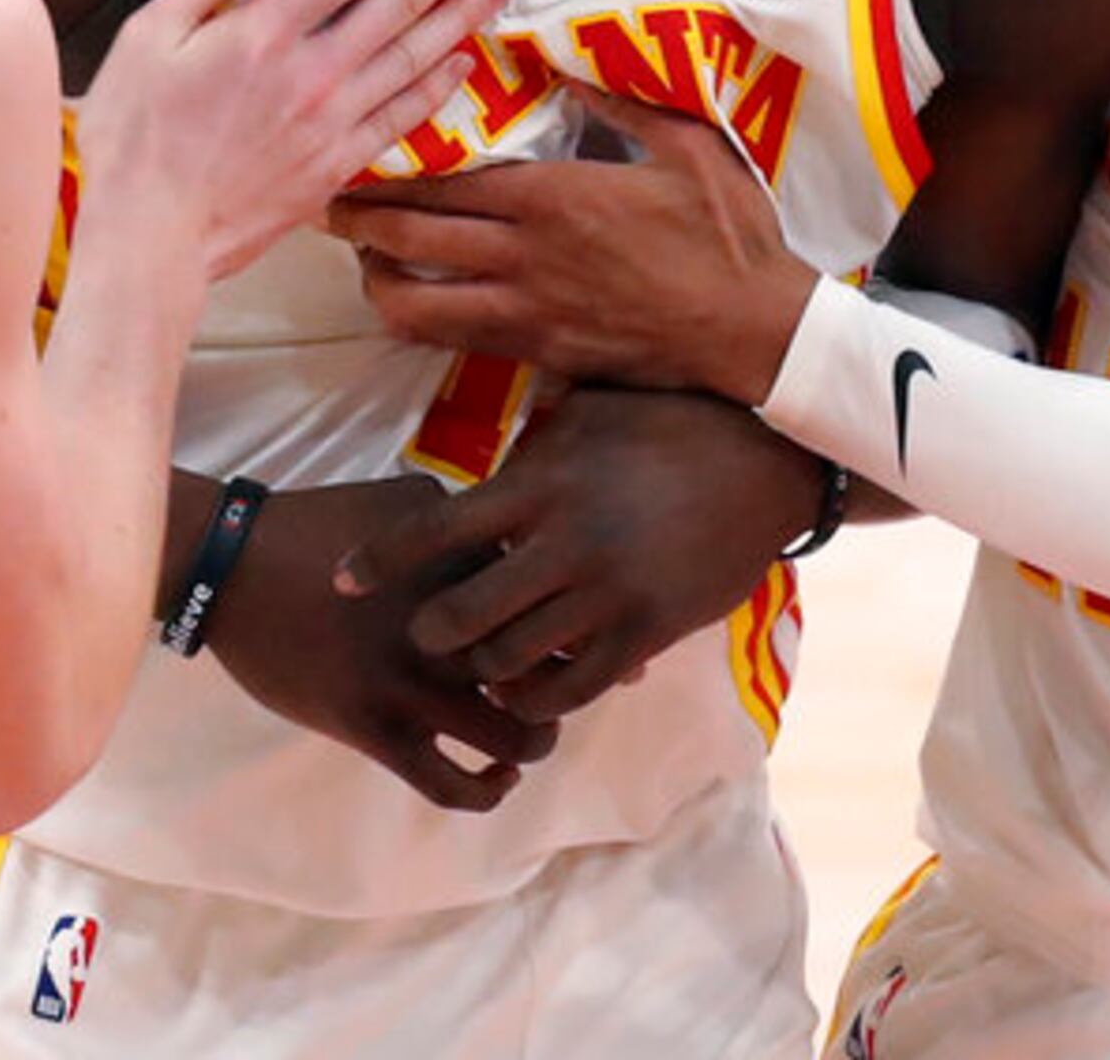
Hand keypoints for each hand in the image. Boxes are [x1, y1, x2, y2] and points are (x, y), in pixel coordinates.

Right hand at [76, 0, 518, 281]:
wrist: (151, 236)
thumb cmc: (135, 137)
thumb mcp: (147, 37)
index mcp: (266, 30)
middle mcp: (314, 70)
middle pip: (401, 2)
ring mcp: (332, 121)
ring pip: (415, 56)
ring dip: (462, 17)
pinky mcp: (338, 165)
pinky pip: (402, 116)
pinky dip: (437, 86)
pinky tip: (461, 64)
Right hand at [205, 475, 557, 811]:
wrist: (234, 562)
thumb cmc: (321, 524)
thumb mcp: (407, 501)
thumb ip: (469, 524)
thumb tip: (527, 545)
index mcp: (467, 567)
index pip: (559, 605)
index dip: (591, 627)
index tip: (600, 639)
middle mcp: (454, 626)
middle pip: (553, 672)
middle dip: (572, 685)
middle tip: (559, 688)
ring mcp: (415, 682)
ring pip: (518, 738)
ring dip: (535, 741)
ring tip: (530, 736)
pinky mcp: (376, 728)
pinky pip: (451, 784)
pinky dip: (486, 790)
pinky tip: (496, 777)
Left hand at [327, 86, 820, 403]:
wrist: (754, 330)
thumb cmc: (728, 234)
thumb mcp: (689, 145)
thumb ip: (621, 100)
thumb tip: (567, 61)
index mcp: (556, 199)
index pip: (446, 185)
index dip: (388, 176)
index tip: (351, 159)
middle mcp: (527, 259)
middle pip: (412, 243)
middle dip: (358, 226)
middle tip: (326, 208)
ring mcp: (528, 314)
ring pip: (419, 308)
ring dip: (379, 283)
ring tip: (366, 261)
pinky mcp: (540, 355)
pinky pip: (458, 341)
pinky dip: (424, 322)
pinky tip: (418, 304)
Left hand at [332, 388, 826, 726]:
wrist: (767, 464)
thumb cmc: (669, 423)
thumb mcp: (588, 411)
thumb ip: (527, 446)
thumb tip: (472, 466)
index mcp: (541, 484)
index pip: (436, 531)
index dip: (378, 560)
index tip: (342, 580)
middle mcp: (566, 545)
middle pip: (462, 616)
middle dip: (430, 631)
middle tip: (422, 632)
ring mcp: (607, 595)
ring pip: (509, 662)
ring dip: (481, 669)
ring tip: (474, 662)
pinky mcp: (646, 633)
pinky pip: (570, 691)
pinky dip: (536, 699)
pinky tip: (525, 687)